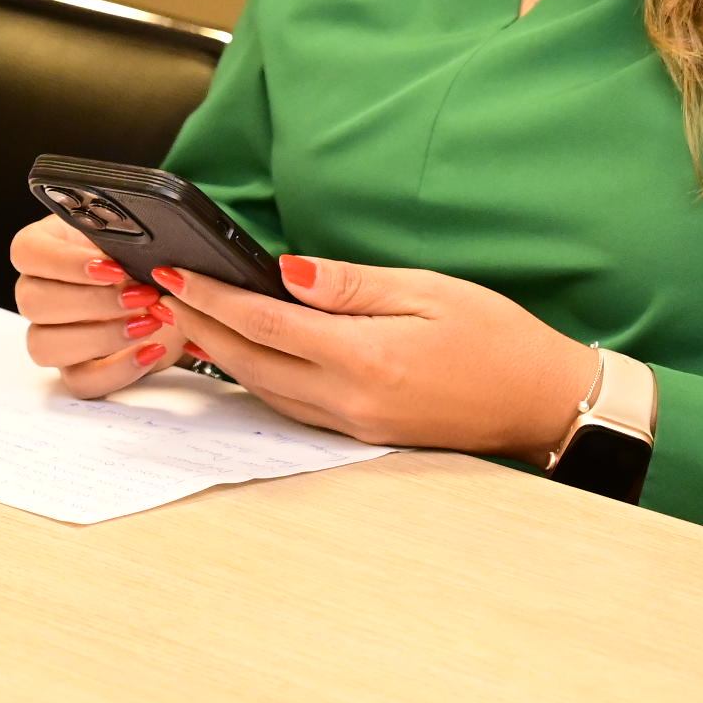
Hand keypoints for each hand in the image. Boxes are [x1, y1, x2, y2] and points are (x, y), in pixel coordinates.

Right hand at [11, 214, 196, 394]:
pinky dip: (118, 369)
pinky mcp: (75, 369)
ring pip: (44, 345)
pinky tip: (149, 351)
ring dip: (99, 337)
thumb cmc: (146, 261)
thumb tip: (140, 255)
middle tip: (139, 296)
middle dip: (91, 302)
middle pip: (31, 302)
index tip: (112, 268)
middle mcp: (38, 290)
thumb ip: (127, 240)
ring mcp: (51, 333)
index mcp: (46, 246)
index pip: (26, 251)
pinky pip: (79, 381)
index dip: (64, 263)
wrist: (171, 297)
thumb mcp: (138, 241)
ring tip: (147, 323)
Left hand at [157, 257, 598, 459]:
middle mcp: (351, 401)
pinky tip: (240, 351)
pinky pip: (291, 405)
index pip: (265, 325)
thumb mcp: (427, 290)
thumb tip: (285, 270)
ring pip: (264, 389)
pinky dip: (256, 375)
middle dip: (198, 325)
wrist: (544, 402)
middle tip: (158, 291)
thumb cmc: (496, 337)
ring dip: (219, 353)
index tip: (172, 272)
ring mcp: (354, 423)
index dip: (211, 297)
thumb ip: (350, 285)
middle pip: (249, 362)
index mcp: (365, 359)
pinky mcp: (362, 432)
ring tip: (185, 315)